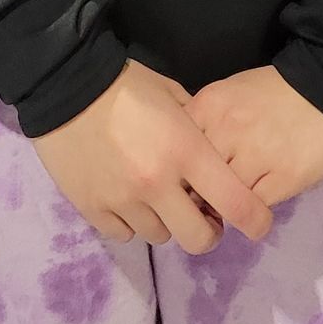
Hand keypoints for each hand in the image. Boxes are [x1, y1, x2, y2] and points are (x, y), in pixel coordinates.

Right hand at [29, 58, 275, 253]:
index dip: (255, 221)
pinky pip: (124, 234)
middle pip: (197, 239)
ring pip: (159, 237)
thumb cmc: (126, 84)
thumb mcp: (173, 95)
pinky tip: (127, 198)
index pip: (235, 203)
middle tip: (201, 215)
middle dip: (206, 231)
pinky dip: (131, 222)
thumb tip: (211, 154)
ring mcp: (123, 200)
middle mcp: (157, 183)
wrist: (65, 84)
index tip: (257, 223)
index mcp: (185, 151)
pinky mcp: (93, 208)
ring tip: (156, 197)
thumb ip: (197, 128)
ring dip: (165, 221)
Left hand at [187, 66, 322, 207]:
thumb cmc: (274, 93)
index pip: (175, 149)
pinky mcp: (283, 179)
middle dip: (199, 190)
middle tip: (209, 193)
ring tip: (234, 196)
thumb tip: (184, 165)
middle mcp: (227, 130)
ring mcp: (255, 156)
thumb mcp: (228, 96)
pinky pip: (253, 207)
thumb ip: (203, 124)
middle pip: (194, 178)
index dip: (178, 167)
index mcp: (209, 106)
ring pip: (223, 197)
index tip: (186, 175)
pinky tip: (258, 196)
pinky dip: (251, 208)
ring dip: (226, 202)